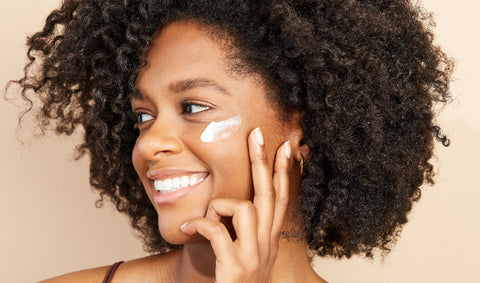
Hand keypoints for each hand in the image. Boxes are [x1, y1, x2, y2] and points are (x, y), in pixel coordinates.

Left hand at [180, 127, 290, 282]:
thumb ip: (243, 231)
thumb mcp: (247, 255)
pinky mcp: (235, 266)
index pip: (281, 198)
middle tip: (257, 133)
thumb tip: (230, 205)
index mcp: (269, 239)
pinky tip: (190, 228)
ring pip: (243, 208)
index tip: (286, 147)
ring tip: (207, 219)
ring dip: (220, 206)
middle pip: (268, 194)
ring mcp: (253, 255)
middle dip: (263, 161)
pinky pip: (216, 231)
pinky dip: (200, 224)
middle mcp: (267, 244)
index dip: (283, 172)